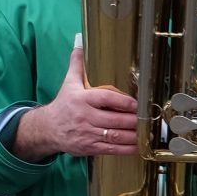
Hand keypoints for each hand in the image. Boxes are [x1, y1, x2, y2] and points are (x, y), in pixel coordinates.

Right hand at [14, 36, 139, 161]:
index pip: (106, 99)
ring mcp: (87, 133)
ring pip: (115, 136)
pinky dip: (127, 148)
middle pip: (114, 120)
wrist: (47, 128)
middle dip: (134, 120)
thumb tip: (79, 45)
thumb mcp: (69, 83)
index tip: (138, 104)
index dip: (124, 102)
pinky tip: (138, 145)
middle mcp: (84, 116)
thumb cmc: (64, 104)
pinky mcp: (89, 147)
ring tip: (147, 131)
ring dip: (133, 135)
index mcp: (81, 99)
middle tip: (148, 119)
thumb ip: (77, 65)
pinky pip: (111, 149)